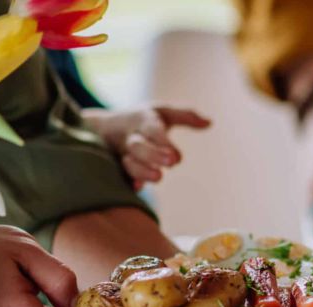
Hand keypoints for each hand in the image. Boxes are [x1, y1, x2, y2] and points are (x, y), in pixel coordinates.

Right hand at [82, 106, 210, 188]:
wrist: (103, 128)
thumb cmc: (143, 120)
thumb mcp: (162, 112)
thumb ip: (186, 116)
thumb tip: (210, 122)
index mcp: (144, 122)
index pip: (153, 130)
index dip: (164, 142)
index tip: (178, 157)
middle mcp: (132, 138)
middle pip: (138, 145)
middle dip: (153, 154)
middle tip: (171, 162)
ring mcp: (122, 154)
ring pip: (128, 162)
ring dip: (142, 170)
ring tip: (158, 178)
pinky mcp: (117, 168)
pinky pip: (120, 176)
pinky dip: (128, 181)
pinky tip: (137, 188)